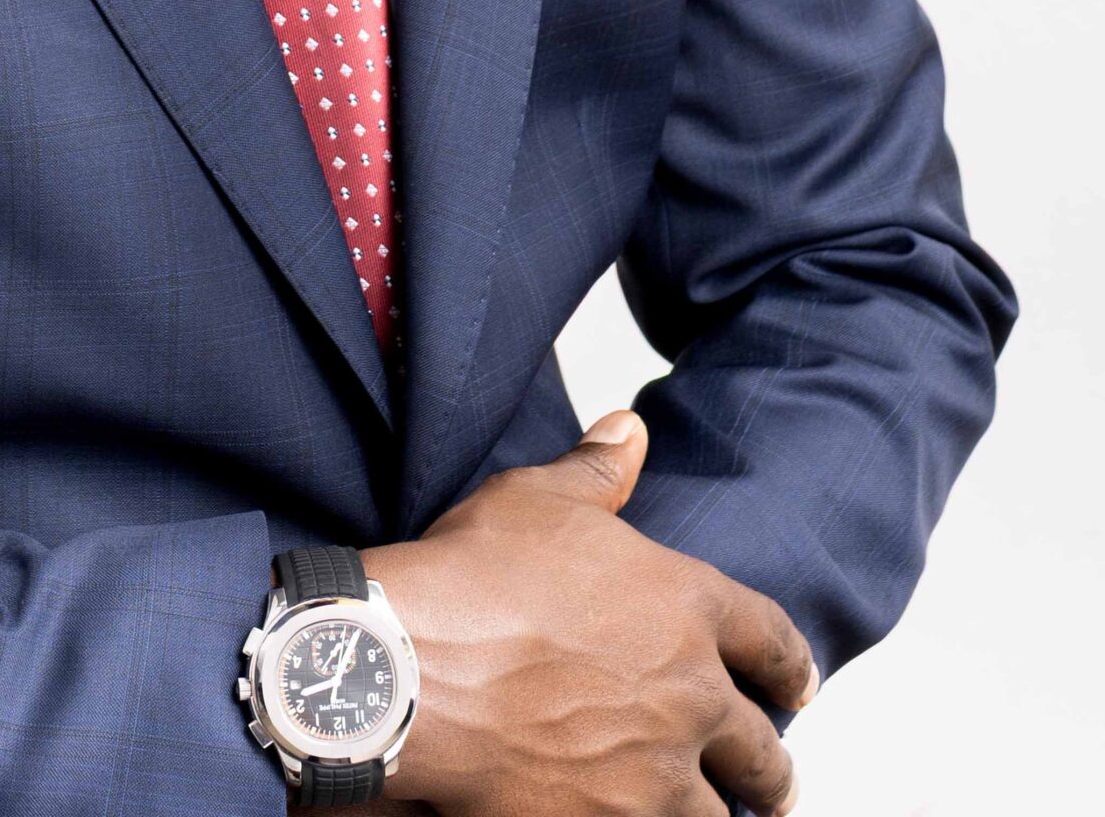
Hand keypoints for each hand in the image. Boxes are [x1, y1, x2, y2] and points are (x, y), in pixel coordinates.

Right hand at [364, 412, 817, 816]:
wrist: (410, 670)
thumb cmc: (469, 578)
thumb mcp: (533, 499)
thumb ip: (596, 470)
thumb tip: (629, 429)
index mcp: (684, 606)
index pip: (771, 640)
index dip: (790, 665)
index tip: (798, 686)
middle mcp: (688, 694)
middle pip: (761, 749)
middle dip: (771, 769)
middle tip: (774, 781)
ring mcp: (654, 773)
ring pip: (721, 814)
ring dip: (723, 813)